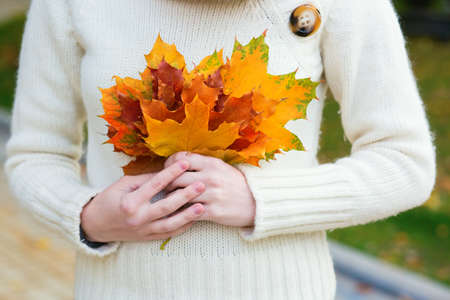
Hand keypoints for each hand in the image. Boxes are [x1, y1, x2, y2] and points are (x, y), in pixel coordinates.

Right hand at [80, 160, 205, 242]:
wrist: (95, 224)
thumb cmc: (109, 199)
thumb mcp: (123, 184)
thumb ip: (146, 179)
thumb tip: (168, 171)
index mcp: (131, 201)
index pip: (155, 184)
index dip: (171, 173)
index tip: (185, 163)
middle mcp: (138, 217)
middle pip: (166, 206)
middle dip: (185, 195)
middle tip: (201, 185)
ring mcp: (143, 230)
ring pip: (170, 224)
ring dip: (188, 216)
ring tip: (202, 206)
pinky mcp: (146, 238)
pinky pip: (168, 234)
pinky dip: (181, 228)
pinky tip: (194, 220)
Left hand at [164, 152, 255, 226]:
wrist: (257, 202)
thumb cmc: (235, 184)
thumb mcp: (221, 168)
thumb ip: (202, 164)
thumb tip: (179, 162)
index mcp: (212, 164)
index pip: (182, 159)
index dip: (170, 164)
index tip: (167, 170)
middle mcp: (210, 177)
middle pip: (177, 178)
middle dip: (168, 184)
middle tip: (166, 188)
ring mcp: (212, 195)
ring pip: (181, 196)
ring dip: (172, 200)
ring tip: (171, 201)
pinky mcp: (213, 212)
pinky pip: (190, 212)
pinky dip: (182, 213)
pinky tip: (180, 214)